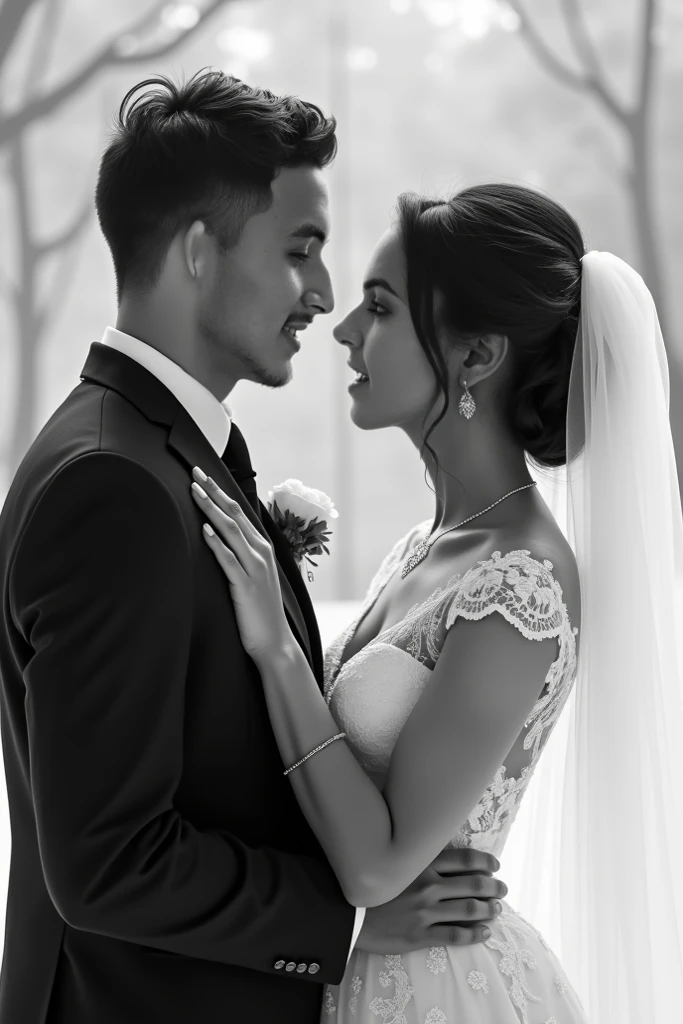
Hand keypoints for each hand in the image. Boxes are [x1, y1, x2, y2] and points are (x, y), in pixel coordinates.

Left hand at [191, 468, 293, 661]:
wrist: (275, 642)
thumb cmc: (260, 610)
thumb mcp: (253, 576)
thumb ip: (240, 555)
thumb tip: (220, 537)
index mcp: (262, 548)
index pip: (239, 512)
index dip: (220, 492)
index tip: (202, 475)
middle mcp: (261, 553)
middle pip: (234, 514)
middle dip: (213, 492)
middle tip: (194, 472)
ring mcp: (254, 568)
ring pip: (230, 531)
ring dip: (211, 509)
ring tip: (194, 492)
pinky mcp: (245, 586)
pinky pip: (229, 560)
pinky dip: (216, 543)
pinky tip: (204, 530)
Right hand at [355, 848, 505, 953]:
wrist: (347, 913)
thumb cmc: (371, 885)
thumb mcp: (394, 862)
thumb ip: (418, 858)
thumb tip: (443, 855)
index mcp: (422, 864)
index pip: (464, 859)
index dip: (485, 861)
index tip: (496, 864)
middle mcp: (428, 885)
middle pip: (473, 884)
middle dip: (493, 887)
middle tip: (503, 889)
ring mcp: (425, 911)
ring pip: (469, 910)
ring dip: (488, 909)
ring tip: (497, 910)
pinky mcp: (421, 934)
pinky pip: (456, 935)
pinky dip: (475, 934)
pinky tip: (485, 933)